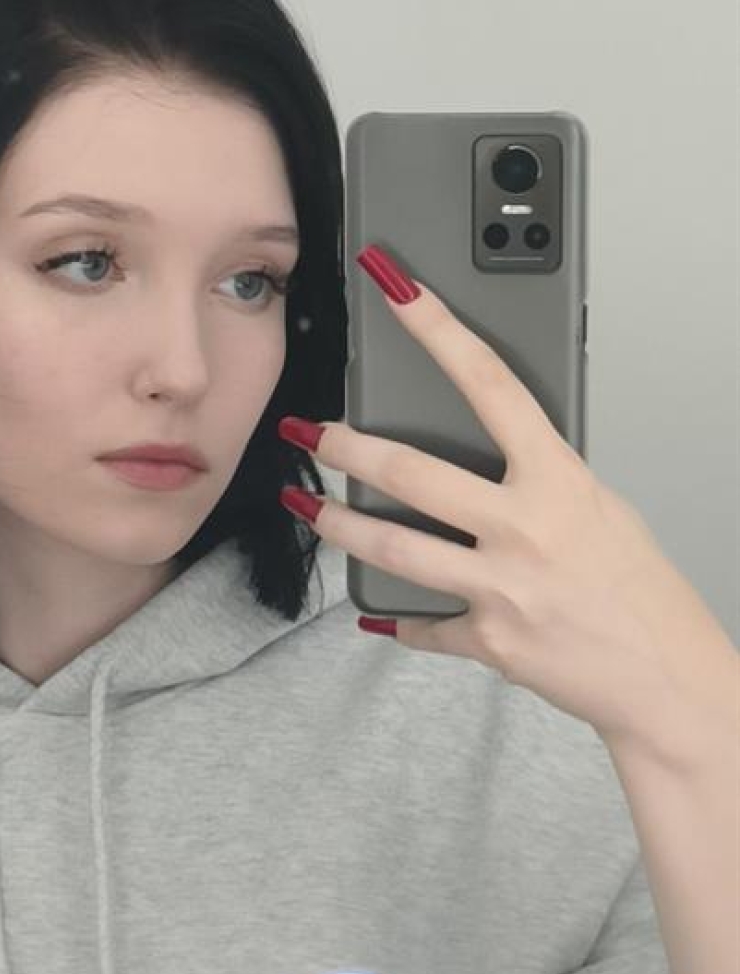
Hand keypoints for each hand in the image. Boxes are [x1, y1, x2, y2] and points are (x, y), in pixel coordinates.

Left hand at [278, 244, 736, 768]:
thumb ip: (539, 478)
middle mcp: (524, 526)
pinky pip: (422, 623)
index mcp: (559, 480)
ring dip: (336, 524)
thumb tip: (490, 456)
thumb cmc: (642, 591)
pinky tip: (374, 610)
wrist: (670, 682)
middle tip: (304, 430)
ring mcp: (501, 585)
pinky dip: (397, 617)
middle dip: (344, 447)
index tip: (396, 291)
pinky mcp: (486, 639)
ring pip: (391, 545)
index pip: (490, 382)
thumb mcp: (600, 510)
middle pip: (410, 470)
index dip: (438, 329)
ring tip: (304, 507)